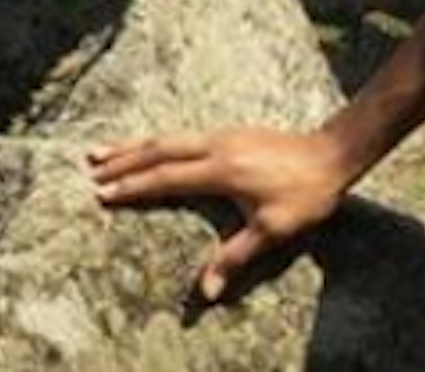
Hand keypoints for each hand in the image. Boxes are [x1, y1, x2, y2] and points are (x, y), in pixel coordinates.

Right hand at [85, 124, 356, 304]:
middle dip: (123, 160)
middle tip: (90, 167)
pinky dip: (158, 141)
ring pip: (169, 137)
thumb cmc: (305, 194)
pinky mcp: (232, 132)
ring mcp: (224, 135)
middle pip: (159, 149)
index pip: (166, 178)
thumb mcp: (272, 231)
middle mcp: (216, 146)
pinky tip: (150, 147)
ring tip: (105, 151)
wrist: (334, 153)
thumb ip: (235, 258)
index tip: (103, 194)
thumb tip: (205, 292)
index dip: (133, 187)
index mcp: (221, 169)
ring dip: (136, 145)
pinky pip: (183, 135)